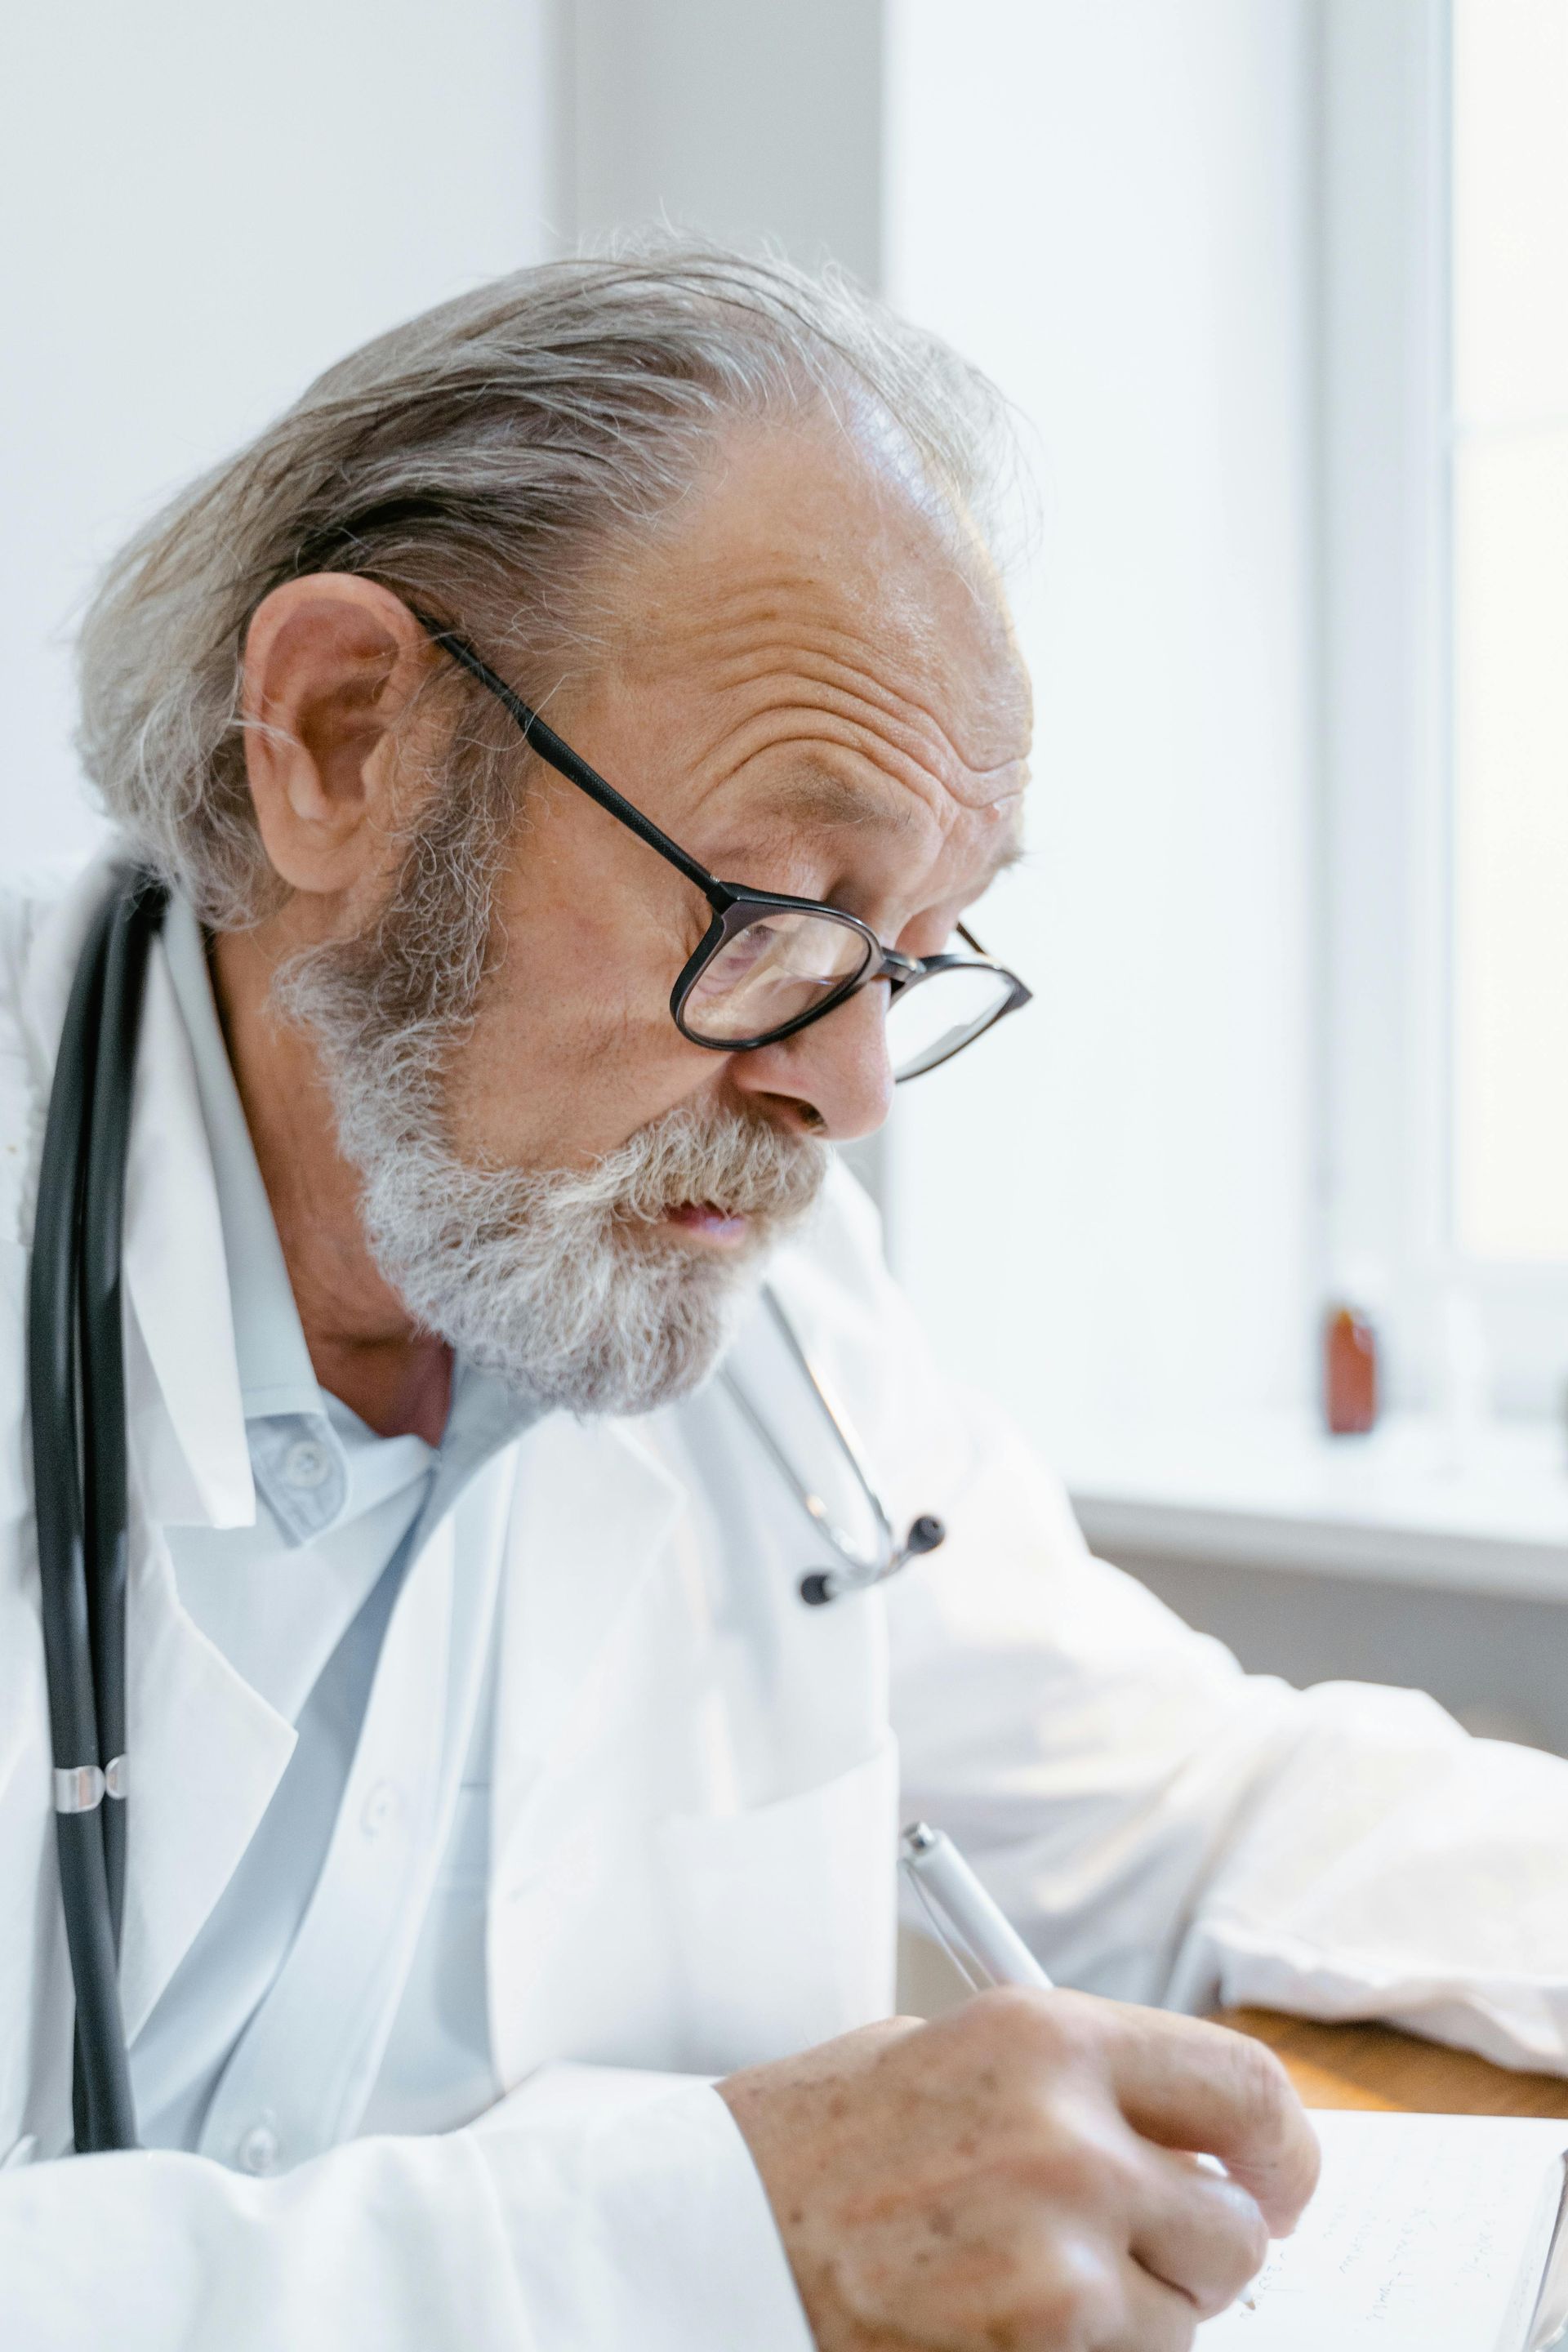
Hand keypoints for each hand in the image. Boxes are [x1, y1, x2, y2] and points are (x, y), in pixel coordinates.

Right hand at [718, 1988, 1318, 2350]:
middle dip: (1196, 2249)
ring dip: (1133, 2313)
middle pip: (1233, 2228)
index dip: (1284, 2148)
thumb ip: (1066, 2080)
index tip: (1281, 2182)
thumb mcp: (939, 2054)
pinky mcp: (1040, 2351)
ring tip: (1028, 2281)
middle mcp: (1067, 2139)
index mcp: (1046, 2039)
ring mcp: (1055, 2260)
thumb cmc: (806, 2146)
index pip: (1244, 2087)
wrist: (707, 2240)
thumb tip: (1175, 2131)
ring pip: (1185, 2320)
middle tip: (1132, 2247)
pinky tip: (999, 2320)